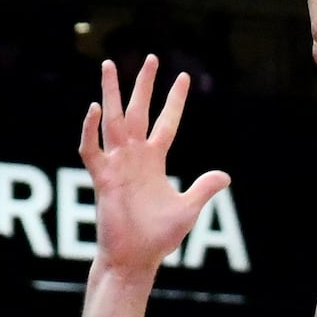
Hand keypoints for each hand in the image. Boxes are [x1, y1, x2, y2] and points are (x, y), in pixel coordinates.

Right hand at [80, 58, 233, 275]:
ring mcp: (116, 165)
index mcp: (154, 160)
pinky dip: (90, 130)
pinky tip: (93, 109)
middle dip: (144, 85)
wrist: (136, 258)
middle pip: (138, 112)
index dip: (174, 101)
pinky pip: (91, 149)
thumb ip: (204, 188)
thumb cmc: (158, 237)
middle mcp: (134, 157)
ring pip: (112, 120)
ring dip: (110, 93)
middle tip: (151, 57)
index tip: (182, 77)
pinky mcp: (102, 178)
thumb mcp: (188, 209)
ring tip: (110, 65)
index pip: (166, 122)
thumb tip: (226, 175)